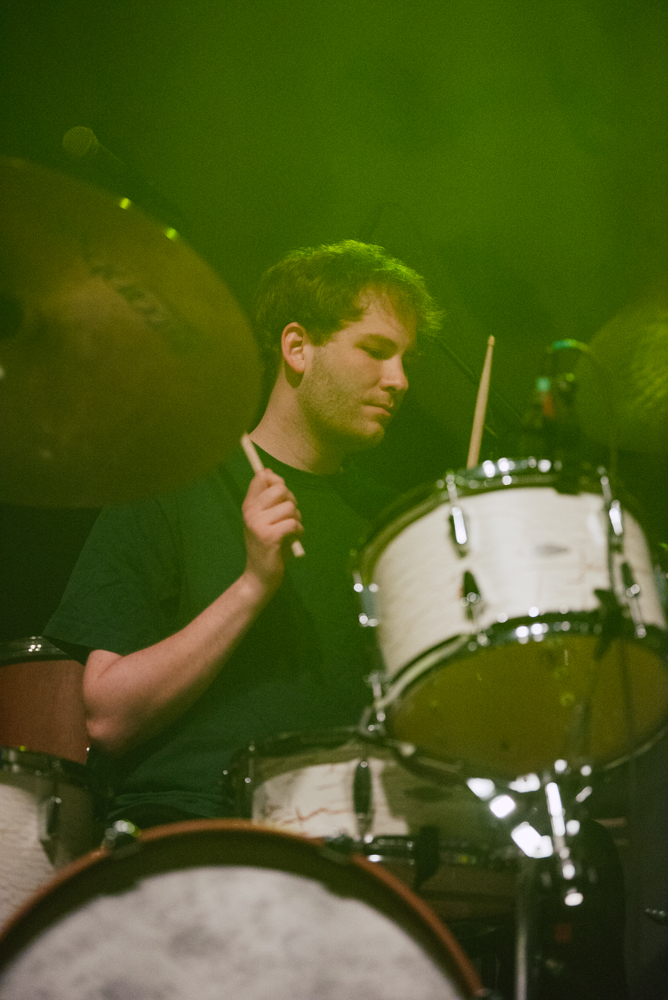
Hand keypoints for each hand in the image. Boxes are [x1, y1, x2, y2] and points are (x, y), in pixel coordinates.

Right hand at [241, 469, 302, 595]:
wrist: (260, 575)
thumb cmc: (267, 546)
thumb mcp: (264, 519)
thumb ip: (268, 498)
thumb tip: (268, 472)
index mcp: (248, 505)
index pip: (260, 477)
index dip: (276, 480)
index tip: (280, 492)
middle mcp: (250, 512)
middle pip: (280, 489)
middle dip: (291, 500)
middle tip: (289, 516)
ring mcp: (258, 524)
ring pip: (290, 507)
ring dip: (297, 519)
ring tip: (290, 531)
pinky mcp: (269, 536)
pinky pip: (293, 523)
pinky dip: (299, 531)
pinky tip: (293, 539)